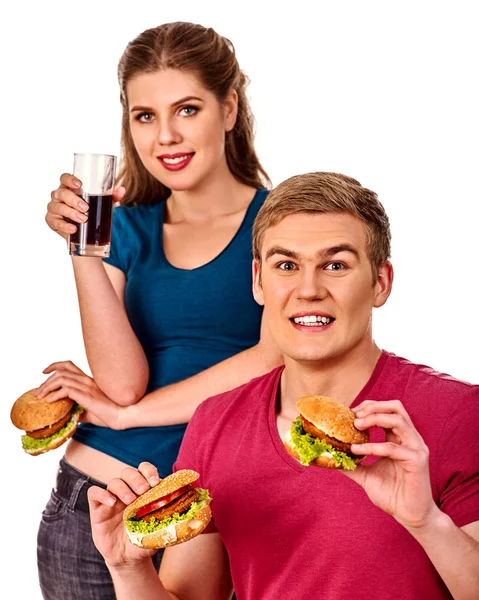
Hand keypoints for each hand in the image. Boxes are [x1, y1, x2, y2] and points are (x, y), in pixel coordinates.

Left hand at [34, 360, 121, 427]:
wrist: (121, 415)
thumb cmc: (108, 414)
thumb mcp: (89, 410)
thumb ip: (77, 409)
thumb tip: (67, 416)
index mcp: (88, 380)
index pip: (69, 365)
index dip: (54, 365)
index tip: (44, 371)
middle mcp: (87, 380)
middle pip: (61, 371)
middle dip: (46, 381)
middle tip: (38, 391)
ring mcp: (87, 386)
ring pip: (61, 378)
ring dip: (47, 387)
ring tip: (41, 396)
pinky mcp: (86, 395)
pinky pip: (65, 390)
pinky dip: (55, 394)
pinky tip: (50, 401)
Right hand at [46, 173, 124, 239]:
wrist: (85, 234)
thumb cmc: (91, 212)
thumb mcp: (102, 204)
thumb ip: (111, 196)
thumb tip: (121, 190)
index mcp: (68, 187)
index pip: (64, 178)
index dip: (69, 179)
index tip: (79, 184)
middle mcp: (58, 195)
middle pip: (61, 193)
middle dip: (74, 200)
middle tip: (86, 208)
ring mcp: (53, 208)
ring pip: (58, 207)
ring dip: (71, 213)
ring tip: (83, 219)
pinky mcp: (52, 221)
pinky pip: (56, 222)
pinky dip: (65, 226)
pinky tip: (73, 229)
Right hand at [88, 462, 160, 567]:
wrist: (128, 560)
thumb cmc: (145, 541)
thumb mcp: (159, 529)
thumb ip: (170, 519)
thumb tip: (193, 515)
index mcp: (142, 491)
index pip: (144, 469)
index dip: (149, 471)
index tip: (156, 482)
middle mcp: (127, 491)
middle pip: (128, 472)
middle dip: (137, 478)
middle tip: (143, 490)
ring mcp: (112, 499)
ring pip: (114, 481)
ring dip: (123, 488)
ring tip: (130, 501)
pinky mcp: (97, 509)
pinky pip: (94, 493)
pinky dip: (102, 494)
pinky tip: (111, 503)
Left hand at [343, 400, 437, 530]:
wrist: (410, 516)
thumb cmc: (392, 495)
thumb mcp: (367, 475)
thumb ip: (352, 464)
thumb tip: (330, 458)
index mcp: (400, 439)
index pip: (388, 410)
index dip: (369, 407)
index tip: (350, 413)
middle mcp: (411, 439)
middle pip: (396, 407)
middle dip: (373, 406)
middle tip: (354, 415)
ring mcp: (416, 448)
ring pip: (397, 420)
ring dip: (374, 418)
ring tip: (356, 425)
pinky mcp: (417, 460)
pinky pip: (391, 447)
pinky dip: (372, 446)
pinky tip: (357, 450)